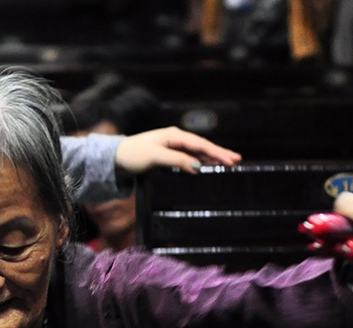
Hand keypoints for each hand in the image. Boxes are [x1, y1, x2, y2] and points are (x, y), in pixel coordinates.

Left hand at [113, 127, 240, 175]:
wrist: (115, 158)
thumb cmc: (132, 155)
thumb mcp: (155, 158)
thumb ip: (177, 160)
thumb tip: (198, 167)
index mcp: (174, 135)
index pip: (200, 145)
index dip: (216, 153)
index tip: (230, 160)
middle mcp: (175, 138)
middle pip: (202, 146)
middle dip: (219, 153)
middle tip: (236, 160)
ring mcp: (172, 146)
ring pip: (196, 152)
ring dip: (211, 157)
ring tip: (228, 162)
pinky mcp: (168, 154)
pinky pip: (188, 157)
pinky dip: (200, 160)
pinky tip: (207, 165)